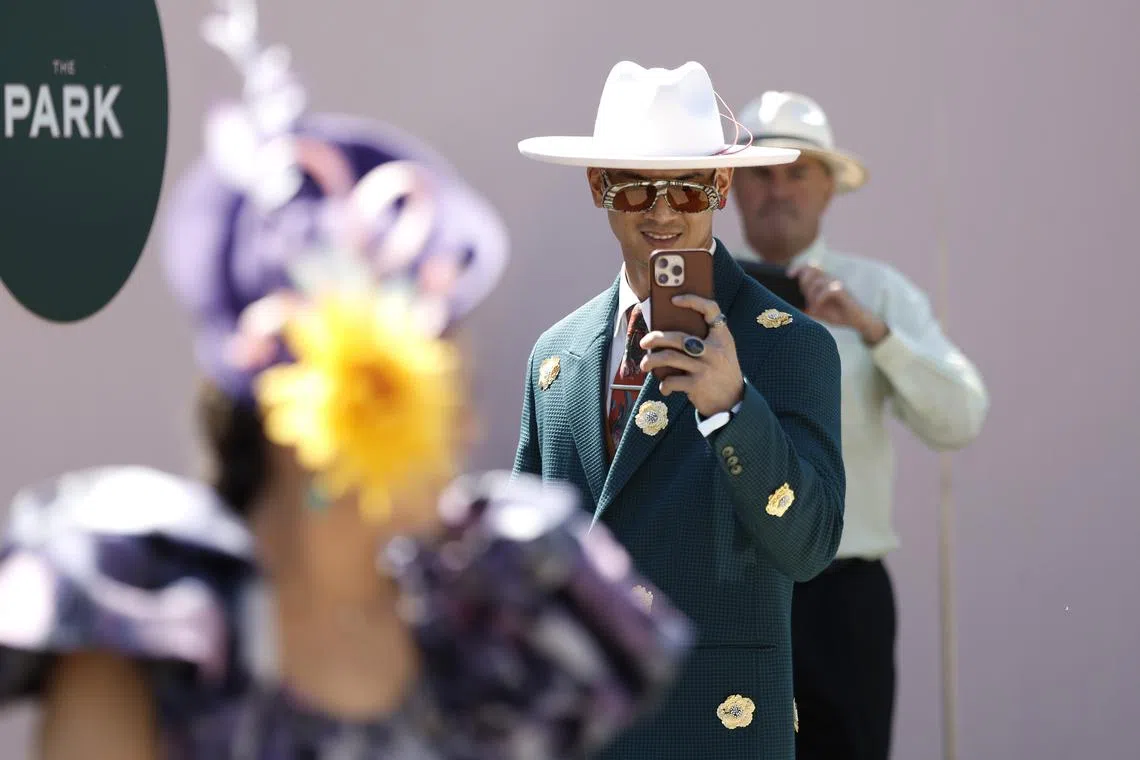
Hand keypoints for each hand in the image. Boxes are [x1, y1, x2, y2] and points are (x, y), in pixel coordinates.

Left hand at [638, 294, 743, 415]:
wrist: (733, 401)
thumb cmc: (720, 371)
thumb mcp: (720, 351)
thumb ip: (704, 339)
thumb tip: (668, 331)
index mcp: (721, 336)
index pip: (711, 309)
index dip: (693, 300)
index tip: (674, 299)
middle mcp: (714, 350)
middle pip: (678, 337)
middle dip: (655, 338)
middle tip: (644, 342)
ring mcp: (705, 367)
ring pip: (669, 357)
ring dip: (651, 360)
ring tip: (645, 365)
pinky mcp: (697, 384)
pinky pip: (672, 380)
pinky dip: (664, 384)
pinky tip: (664, 387)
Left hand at [790, 264, 887, 343]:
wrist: (857, 321)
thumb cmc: (838, 315)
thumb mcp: (818, 312)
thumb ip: (806, 308)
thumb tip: (791, 309)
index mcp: (824, 280)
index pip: (810, 266)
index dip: (799, 268)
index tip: (789, 276)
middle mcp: (830, 278)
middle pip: (812, 270)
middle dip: (804, 284)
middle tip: (806, 298)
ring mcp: (837, 283)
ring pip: (818, 281)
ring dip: (812, 295)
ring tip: (813, 307)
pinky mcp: (843, 291)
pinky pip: (827, 290)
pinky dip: (819, 299)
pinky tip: (817, 308)